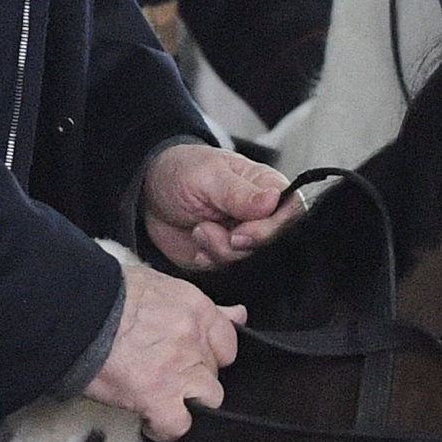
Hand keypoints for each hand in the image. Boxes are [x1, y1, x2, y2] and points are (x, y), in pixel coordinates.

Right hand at [86, 264, 239, 441]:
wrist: (73, 310)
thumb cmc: (104, 292)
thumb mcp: (157, 284)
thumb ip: (200, 306)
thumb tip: (238, 313)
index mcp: (196, 308)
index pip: (228, 340)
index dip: (210, 353)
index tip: (192, 357)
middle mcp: (195, 339)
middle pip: (215, 371)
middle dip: (195, 375)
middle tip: (166, 374)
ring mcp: (180, 370)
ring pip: (208, 399)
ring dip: (187, 402)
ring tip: (162, 399)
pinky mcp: (158, 397)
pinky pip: (177, 425)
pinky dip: (164, 428)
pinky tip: (148, 420)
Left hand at [142, 141, 298, 270]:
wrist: (150, 192)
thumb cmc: (183, 171)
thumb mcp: (208, 175)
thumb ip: (239, 192)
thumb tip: (274, 199)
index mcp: (267, 188)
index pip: (291, 214)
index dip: (271, 229)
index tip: (242, 232)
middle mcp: (262, 216)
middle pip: (274, 244)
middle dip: (241, 244)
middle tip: (213, 230)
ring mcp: (245, 239)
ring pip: (250, 260)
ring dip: (220, 250)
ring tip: (200, 228)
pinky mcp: (226, 257)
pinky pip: (228, 271)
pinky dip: (209, 260)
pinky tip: (197, 241)